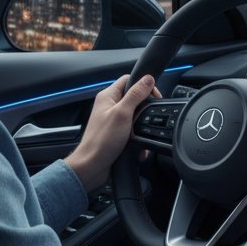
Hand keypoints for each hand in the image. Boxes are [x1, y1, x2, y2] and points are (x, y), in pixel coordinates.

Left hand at [65, 74, 160, 192]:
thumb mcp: (123, 113)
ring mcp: (114, 120)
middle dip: (144, 108)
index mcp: (108, 96)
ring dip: (142, 125)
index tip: (154, 96)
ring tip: (140, 133)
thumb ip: (136, 95)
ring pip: (136, 115)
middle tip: (148, 116)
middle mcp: (110, 106)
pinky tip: (138, 144)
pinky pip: (133, 130)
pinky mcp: (117, 133)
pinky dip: (138, 137)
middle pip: (135, 97)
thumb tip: (148, 79)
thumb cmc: (102, 140)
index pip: (129, 80)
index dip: (144, 85)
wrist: (93, 166)